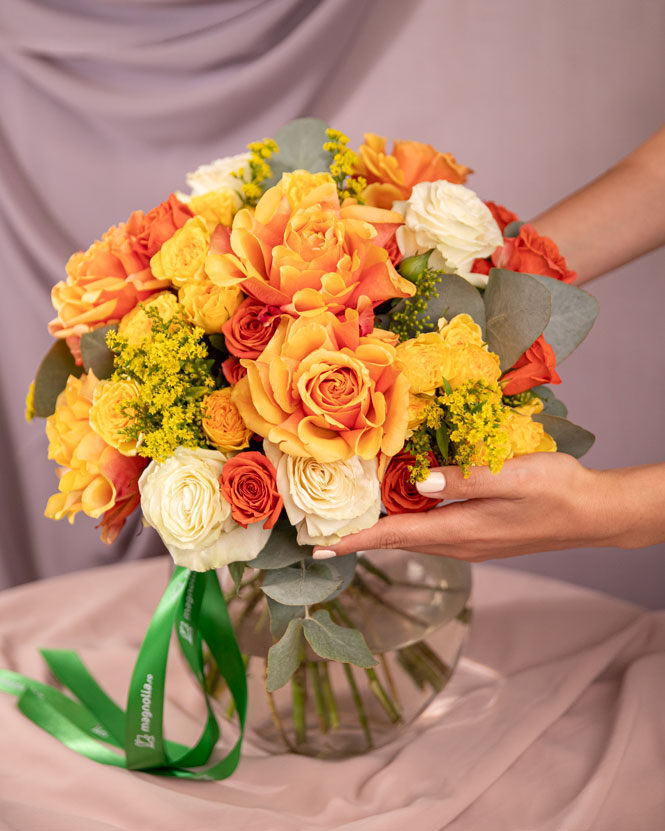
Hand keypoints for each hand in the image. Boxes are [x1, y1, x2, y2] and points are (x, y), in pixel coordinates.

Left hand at [312, 454, 664, 561]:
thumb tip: (418, 480)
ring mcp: (472, 543)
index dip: (355, 539)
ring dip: (385, 528)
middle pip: (399, 540)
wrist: (594, 513)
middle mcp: (460, 543)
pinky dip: (411, 522)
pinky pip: (434, 532)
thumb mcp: (508, 477)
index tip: (319, 546)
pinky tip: (408, 504)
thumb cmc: (556, 490)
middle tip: (327, 527)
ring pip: (416, 537)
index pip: (394, 535)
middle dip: (362, 535)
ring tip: (357, 516)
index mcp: (460, 529)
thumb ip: (461, 478)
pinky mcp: (483, 537)